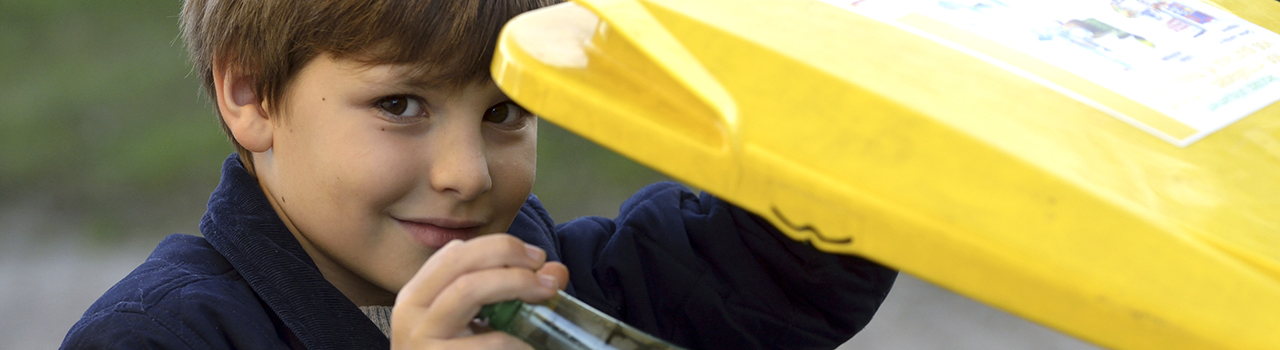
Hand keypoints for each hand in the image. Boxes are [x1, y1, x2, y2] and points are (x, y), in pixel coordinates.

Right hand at [391, 234, 569, 348]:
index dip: (498, 246)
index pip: (454, 253)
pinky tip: (529, 346)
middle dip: (510, 257)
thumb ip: (511, 295)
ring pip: (468, 289)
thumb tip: (556, 273)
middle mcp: (411, 313)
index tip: (535, 257)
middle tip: (545, 274)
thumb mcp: (478, 325)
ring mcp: (420, 340)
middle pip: (461, 262)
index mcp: (418, 297)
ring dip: (515, 284)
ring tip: (545, 296)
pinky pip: (486, 342)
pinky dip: (515, 340)